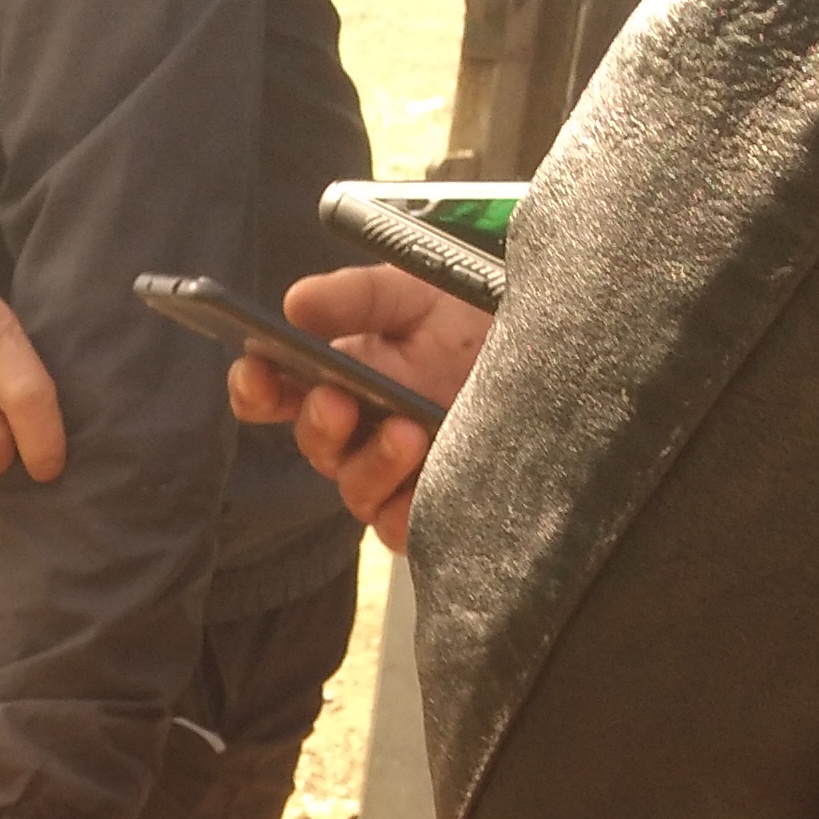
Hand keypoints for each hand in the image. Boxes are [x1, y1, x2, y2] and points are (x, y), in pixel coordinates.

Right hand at [223, 265, 489, 553]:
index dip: (257, 386)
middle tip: (335, 398)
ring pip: (357, 490)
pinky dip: (410, 509)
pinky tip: (429, 478)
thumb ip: (358, 297)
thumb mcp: (418, 291)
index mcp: (340, 376)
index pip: (277, 393)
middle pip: (315, 444)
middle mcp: (360, 432)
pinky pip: (406, 527)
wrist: (561, 347)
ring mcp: (398, 475)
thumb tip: (295, 304)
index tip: (256, 369)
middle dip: (317, 422)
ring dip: (370, 464)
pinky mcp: (438, 510)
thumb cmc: (478, 317)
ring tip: (405, 432)